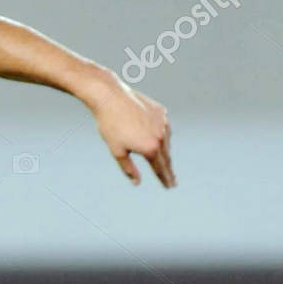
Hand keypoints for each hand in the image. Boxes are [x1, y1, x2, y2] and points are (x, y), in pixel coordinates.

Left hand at [87, 73, 175, 188]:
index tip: (170, 186)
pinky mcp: (161, 112)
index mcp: (150, 148)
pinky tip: (156, 138)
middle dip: (168, 170)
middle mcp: (161, 136)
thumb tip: (136, 182)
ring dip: (164, 152)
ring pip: (166, 142)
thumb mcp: (117, 151)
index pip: (160, 168)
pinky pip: (163, 127)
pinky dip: (161, 135)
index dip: (165, 179)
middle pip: (166, 157)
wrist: (111, 97)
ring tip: (162, 161)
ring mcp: (163, 122)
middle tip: (172, 181)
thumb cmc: (110, 126)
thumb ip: (128, 168)